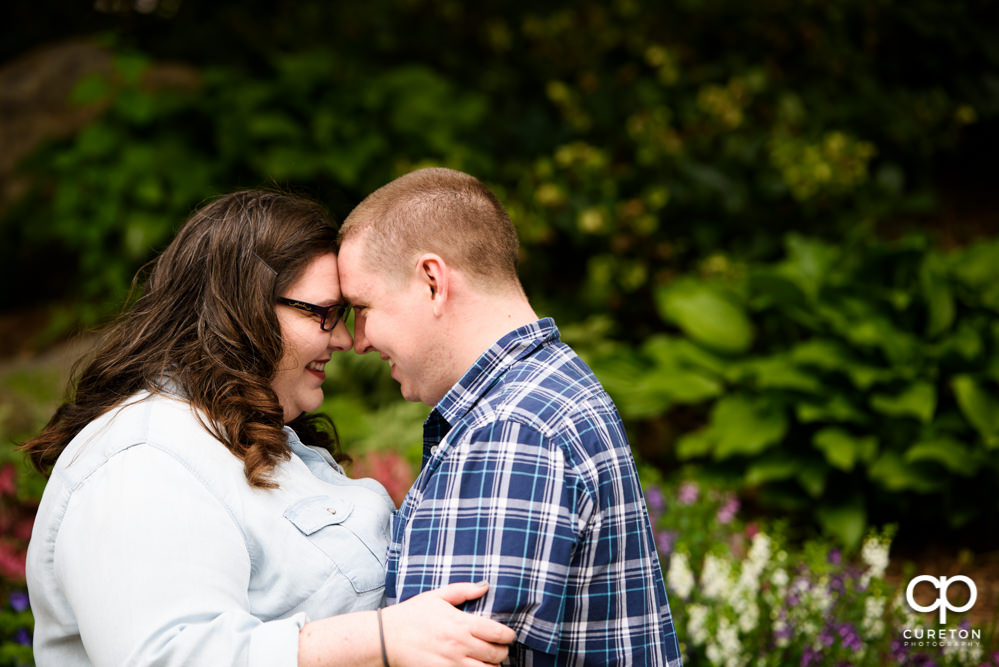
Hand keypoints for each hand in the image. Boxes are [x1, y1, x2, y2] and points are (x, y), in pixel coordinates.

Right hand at [381, 582, 515, 666]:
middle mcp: (460, 645)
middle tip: (499, 649)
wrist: (386, 638)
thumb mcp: (437, 596)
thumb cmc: (411, 615)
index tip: (507, 635)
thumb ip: (463, 590)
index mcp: (461, 624)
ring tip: (488, 661)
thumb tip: (485, 585)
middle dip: (502, 652)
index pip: (498, 633)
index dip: (508, 636)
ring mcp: (452, 663)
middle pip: (496, 655)